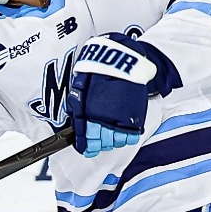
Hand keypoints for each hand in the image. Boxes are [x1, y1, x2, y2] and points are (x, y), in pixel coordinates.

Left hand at [64, 33, 174, 156]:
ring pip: (116, 141)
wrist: (122, 62)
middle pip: (103, 143)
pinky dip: (127, 137)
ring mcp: (121, 120)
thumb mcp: (81, 90)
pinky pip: (131, 137)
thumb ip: (78, 108)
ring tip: (112, 133)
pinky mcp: (135, 118)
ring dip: (113, 140)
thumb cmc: (100, 73)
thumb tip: (75, 122)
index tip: (88, 149)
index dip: (88, 146)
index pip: (87, 138)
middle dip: (101, 143)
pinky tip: (123, 131)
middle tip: (100, 139)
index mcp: (89, 114)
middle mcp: (105, 120)